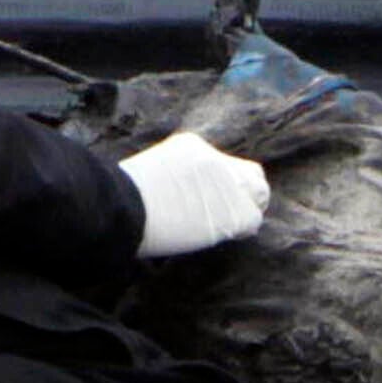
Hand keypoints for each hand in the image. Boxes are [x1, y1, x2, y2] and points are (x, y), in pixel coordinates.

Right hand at [121, 130, 272, 259]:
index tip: (208, 201)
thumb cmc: (122, 198)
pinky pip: (253, 220)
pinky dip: (241, 230)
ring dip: (246, 211)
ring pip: (259, 195)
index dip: (221, 185)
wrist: (125, 207)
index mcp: (193, 146)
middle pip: (251, 175)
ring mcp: (228, 184)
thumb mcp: (149, 171)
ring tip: (227, 227)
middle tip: (227, 214)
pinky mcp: (234, 210)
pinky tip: (224, 236)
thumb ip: (172, 176)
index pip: (224, 164)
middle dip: (244, 194)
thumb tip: (176, 195)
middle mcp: (216, 160)